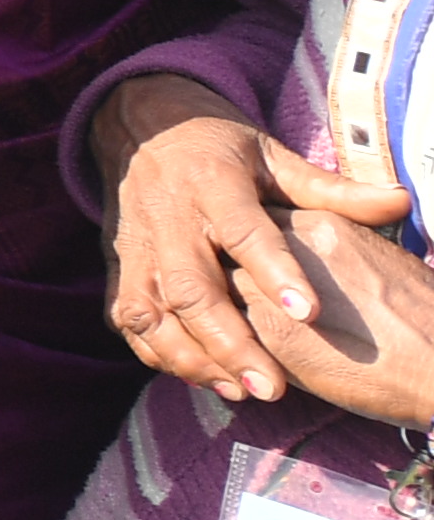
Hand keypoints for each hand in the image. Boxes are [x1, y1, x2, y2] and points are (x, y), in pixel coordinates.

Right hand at [103, 73, 422, 403]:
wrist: (138, 129)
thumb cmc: (221, 150)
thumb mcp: (274, 157)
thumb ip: (331, 190)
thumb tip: (401, 202)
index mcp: (212, 184)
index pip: (244, 232)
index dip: (275, 272)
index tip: (310, 314)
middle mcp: (167, 218)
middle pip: (189, 287)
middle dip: (228, 341)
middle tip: (270, 387)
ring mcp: (137, 246)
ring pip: (151, 311)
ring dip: (191, 356)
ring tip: (240, 390)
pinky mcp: (119, 268)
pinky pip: (130, 319)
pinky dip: (160, 353)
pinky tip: (203, 377)